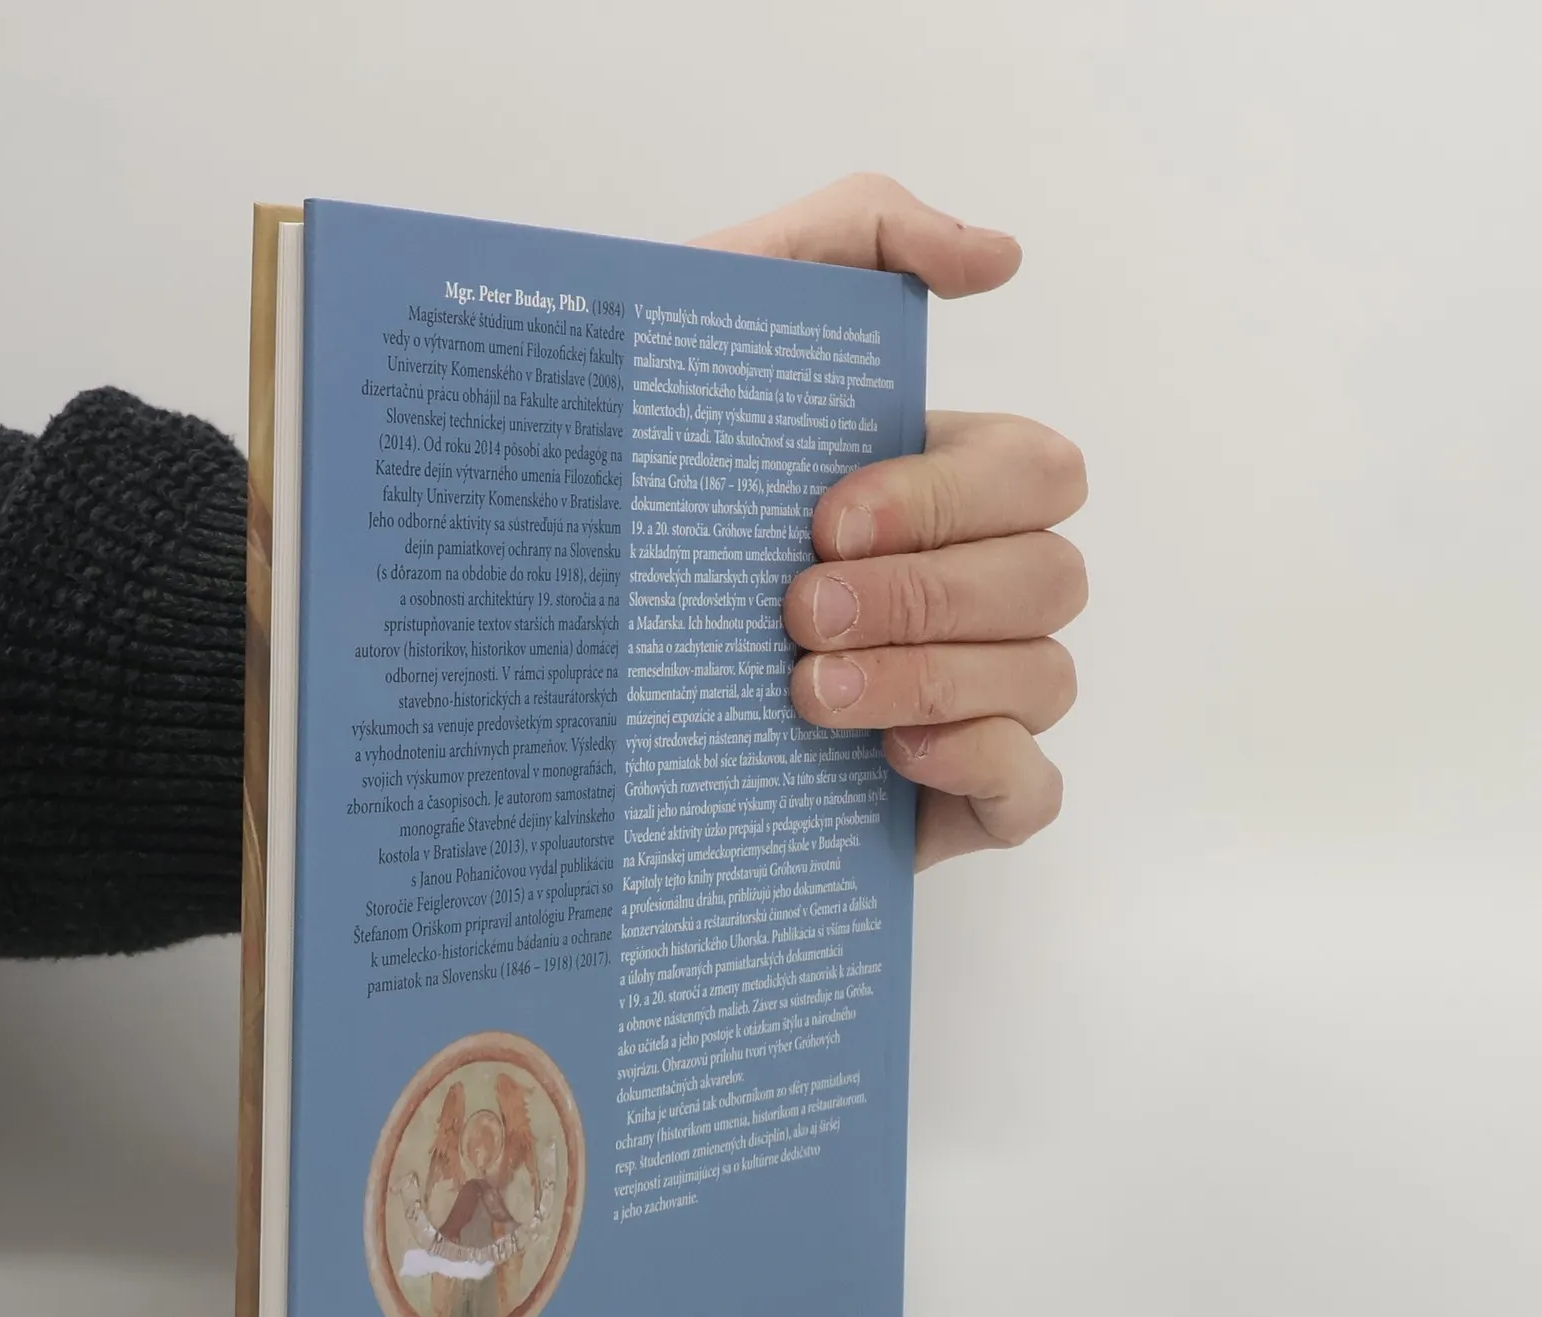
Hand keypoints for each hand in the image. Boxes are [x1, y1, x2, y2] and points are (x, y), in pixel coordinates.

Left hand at [698, 176, 1087, 867]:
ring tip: (806, 694)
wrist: (545, 657)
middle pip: (1051, 576)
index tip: (821, 521)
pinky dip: (983, 764)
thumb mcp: (716, 322)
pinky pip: (1034, 789)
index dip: (949, 498)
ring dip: (932, 677)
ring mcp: (974, 697)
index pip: (1036, 474)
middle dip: (926, 595)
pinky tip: (892, 757)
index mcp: (938, 489)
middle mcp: (970, 589)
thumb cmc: (637, 488)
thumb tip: (997, 256)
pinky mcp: (954, 799)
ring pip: (1045, 675)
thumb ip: (852, 235)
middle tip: (798, 613)